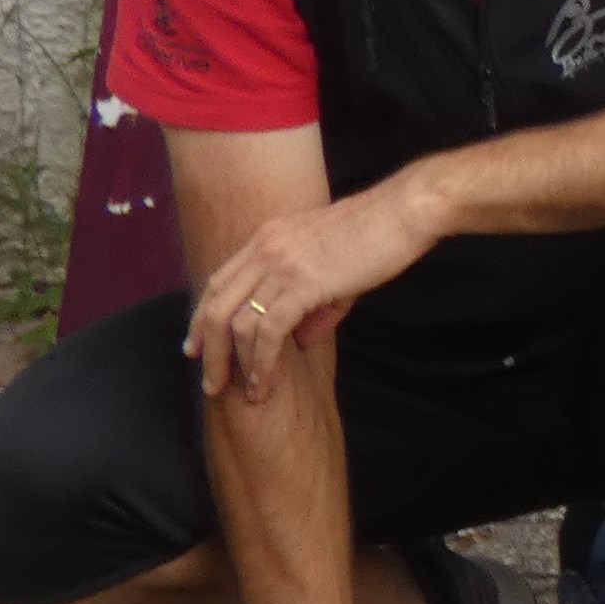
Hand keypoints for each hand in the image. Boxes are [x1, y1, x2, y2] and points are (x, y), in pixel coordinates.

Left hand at [191, 184, 438, 405]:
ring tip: (245, 392)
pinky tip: (266, 382)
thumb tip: (301, 339)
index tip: (198, 347)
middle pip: (216, 305)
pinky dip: (262, 362)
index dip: (202, 318)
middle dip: (208, 349)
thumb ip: (314, 304)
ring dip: (235, 364)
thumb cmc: (381, 232)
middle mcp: (265, 250)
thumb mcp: (336, 264)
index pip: (220, 282)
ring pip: (236, 323)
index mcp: (269, 238)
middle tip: (210, 381)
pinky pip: (267, 331)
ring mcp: (280, 265)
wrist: (406, 211)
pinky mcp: (301, 283)